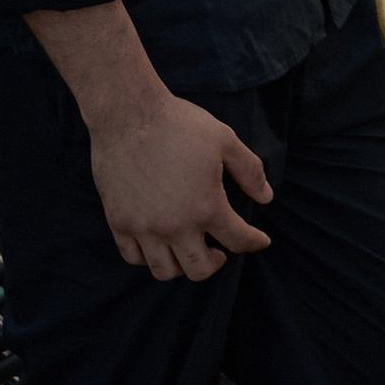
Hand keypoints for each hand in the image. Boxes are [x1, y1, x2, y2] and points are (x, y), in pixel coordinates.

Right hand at [87, 93, 273, 281]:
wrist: (128, 113)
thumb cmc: (178, 124)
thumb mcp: (225, 140)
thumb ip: (250, 171)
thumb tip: (266, 197)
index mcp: (206, 207)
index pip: (239, 240)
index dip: (254, 242)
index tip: (260, 241)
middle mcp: (175, 226)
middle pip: (199, 269)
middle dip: (215, 263)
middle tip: (218, 251)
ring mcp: (144, 227)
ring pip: (165, 271)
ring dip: (182, 265)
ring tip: (187, 248)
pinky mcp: (119, 221)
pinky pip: (134, 257)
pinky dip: (149, 257)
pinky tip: (158, 243)